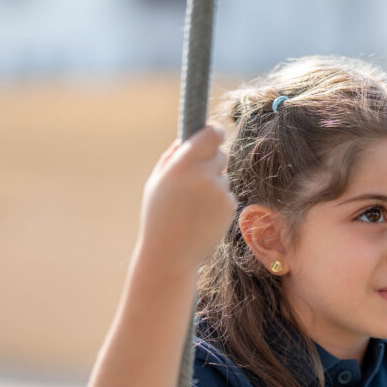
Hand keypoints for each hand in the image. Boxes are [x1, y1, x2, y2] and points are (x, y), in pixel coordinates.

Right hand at [137, 125, 235, 272]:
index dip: (215, 131)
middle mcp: (203, 175)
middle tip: (197, 179)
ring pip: (224, 177)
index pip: (211, 134)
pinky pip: (227, 195)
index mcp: (182, 165)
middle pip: (221, 154)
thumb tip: (190, 137)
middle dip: (212, 162)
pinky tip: (202, 217)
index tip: (216, 133)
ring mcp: (219, 192)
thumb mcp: (157, 182)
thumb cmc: (159, 216)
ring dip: (214, 185)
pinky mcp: (229, 207)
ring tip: (193, 207)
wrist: (170, 254)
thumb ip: (173, 157)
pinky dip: (218, 203)